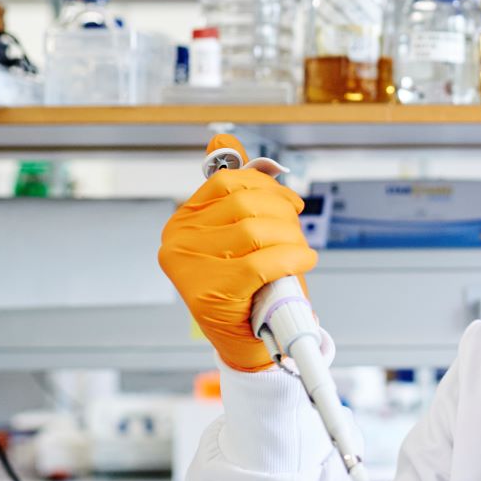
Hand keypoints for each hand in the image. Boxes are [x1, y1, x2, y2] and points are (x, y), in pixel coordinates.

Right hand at [157, 134, 317, 372]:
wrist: (249, 344)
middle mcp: (178, 241)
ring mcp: (190, 268)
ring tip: (300, 251)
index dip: (268, 186)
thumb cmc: (249, 287)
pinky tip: (303, 261)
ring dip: (292, 238)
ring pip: (257, 230)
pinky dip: (292, 257)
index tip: (291, 203)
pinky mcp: (211, 292)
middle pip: (246, 204)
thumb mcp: (242, 235)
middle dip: (284, 215)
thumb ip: (235, 188)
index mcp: (182, 222)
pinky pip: (264, 260)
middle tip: (298, 233)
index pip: (228, 182)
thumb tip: (223, 136)